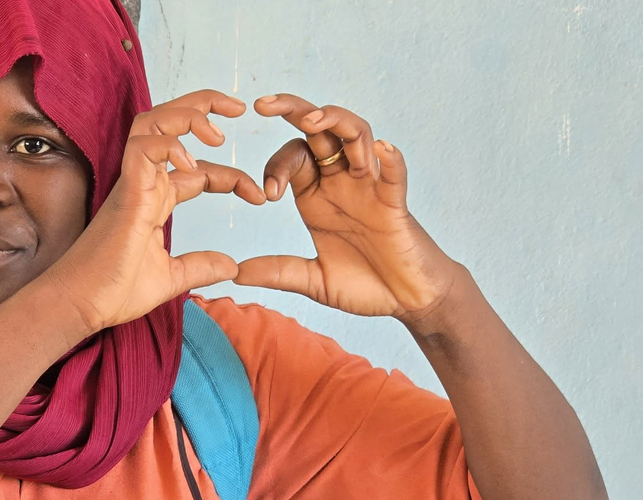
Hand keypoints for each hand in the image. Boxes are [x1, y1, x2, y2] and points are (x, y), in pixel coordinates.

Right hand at [43, 90, 266, 334]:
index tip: (258, 196)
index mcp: (156, 200)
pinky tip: (192, 163)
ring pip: (153, 121)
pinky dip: (169, 144)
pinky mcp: (126, 191)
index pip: (198, 170)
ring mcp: (134, 183)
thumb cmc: (114, 291)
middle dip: (204, 105)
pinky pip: (143, 146)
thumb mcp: (171, 278)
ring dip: (188, 114)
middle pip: (169, 123)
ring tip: (218, 132)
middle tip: (239, 106)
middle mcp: (145, 183)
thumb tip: (231, 265)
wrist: (83, 305)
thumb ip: (200, 267)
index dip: (232, 175)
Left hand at [235, 93, 463, 323]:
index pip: (292, 156)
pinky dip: (390, 159)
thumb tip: (236, 273)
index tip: (267, 195)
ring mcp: (370, 188)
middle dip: (292, 110)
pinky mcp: (395, 205)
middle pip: (319, 130)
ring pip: (356, 136)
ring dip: (335, 120)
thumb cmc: (365, 285)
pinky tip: (382, 149)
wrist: (407, 301)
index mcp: (317, 194)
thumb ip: (278, 272)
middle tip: (262, 104)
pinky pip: (394, 176)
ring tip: (311, 118)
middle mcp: (342, 182)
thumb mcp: (314, 279)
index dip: (275, 166)